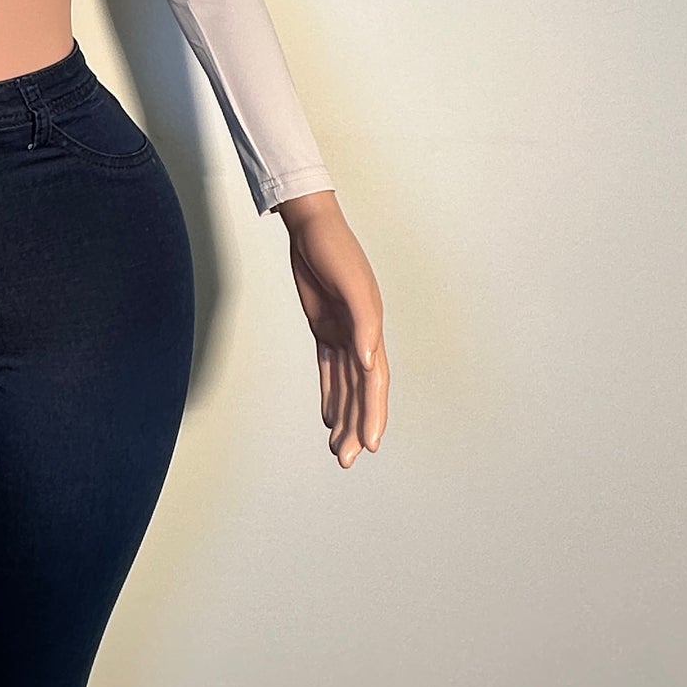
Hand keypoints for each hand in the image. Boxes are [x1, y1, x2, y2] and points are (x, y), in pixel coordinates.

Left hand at [275, 191, 386, 465]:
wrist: (312, 226)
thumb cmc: (333, 250)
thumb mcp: (350, 285)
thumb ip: (362, 323)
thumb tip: (369, 362)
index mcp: (370, 328)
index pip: (374, 382)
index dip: (373, 413)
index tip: (371, 444)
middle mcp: (361, 335)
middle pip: (362, 391)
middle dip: (357, 426)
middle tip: (348, 461)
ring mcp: (343, 332)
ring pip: (346, 386)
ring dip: (344, 417)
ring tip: (339, 450)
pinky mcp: (325, 328)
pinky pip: (330, 370)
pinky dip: (330, 394)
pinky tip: (328, 418)